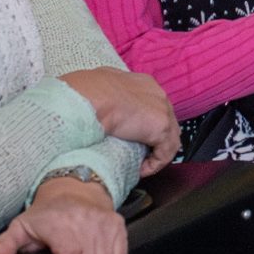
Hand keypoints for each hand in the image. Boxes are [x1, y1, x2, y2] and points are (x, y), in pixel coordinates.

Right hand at [59, 67, 179, 173]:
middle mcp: (157, 94)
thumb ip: (107, 98)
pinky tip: (140, 170)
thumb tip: (101, 108)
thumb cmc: (84, 94)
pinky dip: (154, 164)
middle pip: (166, 123)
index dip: (146, 125)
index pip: (153, 107)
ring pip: (169, 139)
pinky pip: (164, 153)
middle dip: (155, 141)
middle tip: (139, 155)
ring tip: (139, 166)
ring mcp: (162, 109)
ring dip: (155, 155)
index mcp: (142, 83)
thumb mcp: (98, 90)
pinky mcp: (161, 127)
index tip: (134, 138)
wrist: (87, 98)